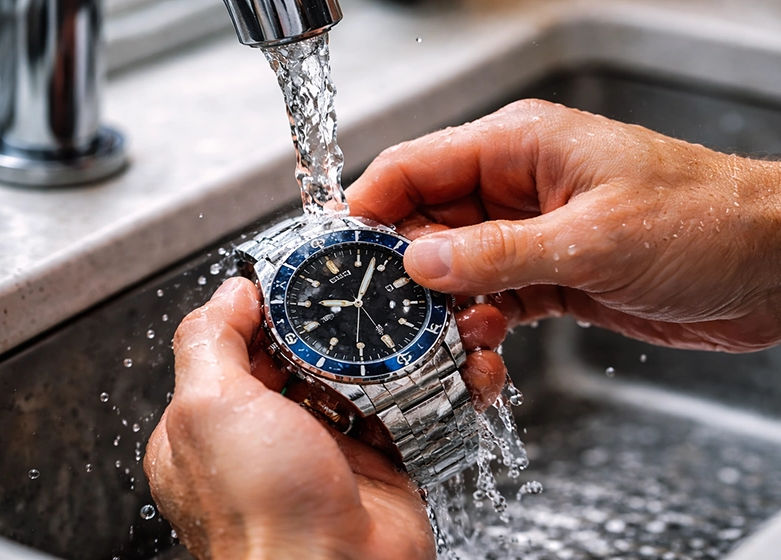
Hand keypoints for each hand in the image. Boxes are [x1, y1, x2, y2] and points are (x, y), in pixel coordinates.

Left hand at [145, 277, 507, 559]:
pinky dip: (439, 385)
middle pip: (316, 353)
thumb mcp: (208, 410)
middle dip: (349, 322)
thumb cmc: (262, 513)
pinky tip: (456, 363)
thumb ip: (209, 341)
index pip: (244, 341)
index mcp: (220, 420)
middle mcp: (275, 433)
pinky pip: (415, 410)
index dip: (276, 304)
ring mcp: (333, 447)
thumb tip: (231, 292)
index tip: (311, 274)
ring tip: (428, 319)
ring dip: (400, 348)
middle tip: (381, 288)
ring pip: (371, 377)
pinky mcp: (385, 463)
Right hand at [347, 99, 780, 351]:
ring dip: (443, 309)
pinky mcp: (547, 275)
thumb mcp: (590, 239)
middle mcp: (516, 186)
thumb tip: (418, 264)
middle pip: (425, 222)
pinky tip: (484, 350)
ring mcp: (529, 233)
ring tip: (448, 342)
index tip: (339, 248)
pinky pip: (490, 299)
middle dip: (404, 271)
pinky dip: (479, 327)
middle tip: (388, 316)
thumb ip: (496, 252)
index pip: (416, 165)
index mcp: (520, 146)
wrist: (768, 267)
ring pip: (454, 269)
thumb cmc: (701, 222)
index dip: (370, 204)